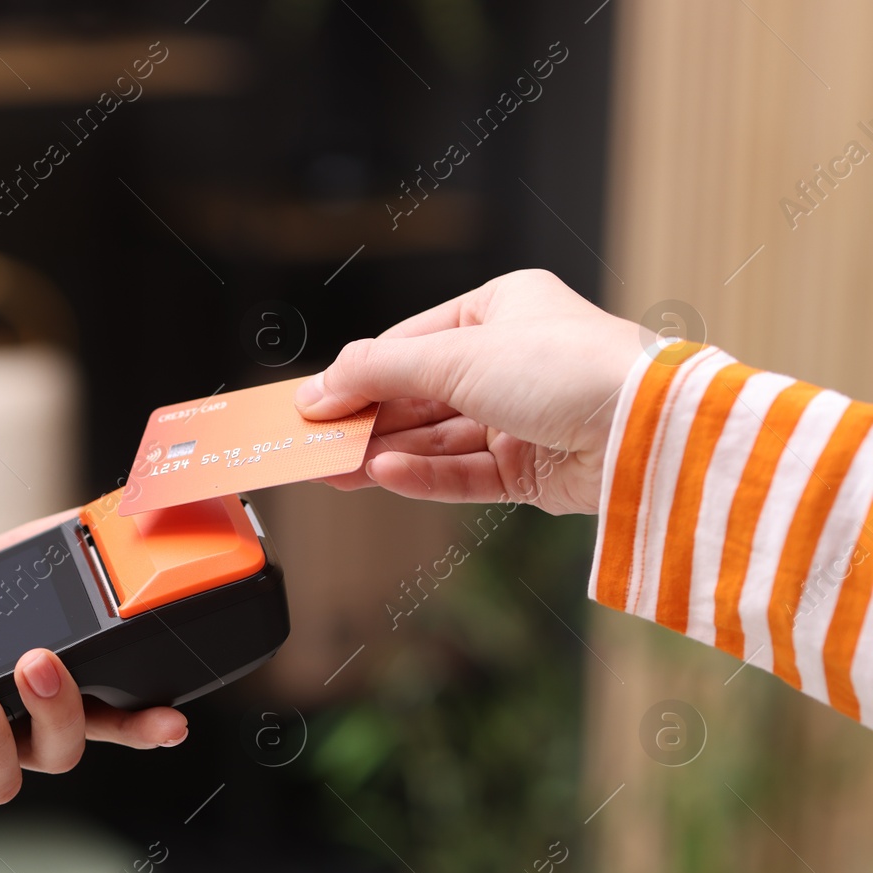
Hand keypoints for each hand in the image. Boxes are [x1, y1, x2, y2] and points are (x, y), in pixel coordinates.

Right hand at [294, 269, 644, 514]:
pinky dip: (423, 476)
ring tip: (334, 469)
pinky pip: (465, 473)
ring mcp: (523, 417)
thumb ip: (378, 373)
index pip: (410, 344)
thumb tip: (318, 389)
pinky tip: (383, 476)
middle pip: (420, 396)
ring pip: (437, 439)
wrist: (645, 428)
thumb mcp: (454, 355)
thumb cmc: (568, 365)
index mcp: (501, 309)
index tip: (313, 402)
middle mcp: (512, 361)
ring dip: (385, 454)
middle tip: (313, 444)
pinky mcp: (533, 469)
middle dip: (367, 421)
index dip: (359, 375)